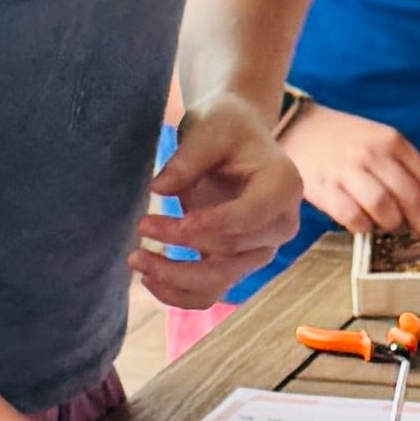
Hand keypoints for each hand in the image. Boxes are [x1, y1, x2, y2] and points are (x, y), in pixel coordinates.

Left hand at [135, 96, 304, 304]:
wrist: (235, 138)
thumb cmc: (225, 126)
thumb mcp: (208, 128)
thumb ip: (187, 158)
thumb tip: (159, 188)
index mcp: (284, 186)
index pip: (248, 217)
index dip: (207, 224)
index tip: (164, 221)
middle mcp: (280, 225)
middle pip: (231, 252)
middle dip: (181, 247)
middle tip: (140, 228)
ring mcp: (260, 249)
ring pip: (219, 280)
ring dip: (175, 278)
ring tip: (135, 260)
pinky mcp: (237, 263)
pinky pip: (211, 292)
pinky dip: (180, 293)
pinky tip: (149, 279)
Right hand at [276, 100, 419, 246]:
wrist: (299, 127)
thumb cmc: (346, 141)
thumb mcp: (380, 142)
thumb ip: (405, 169)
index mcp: (392, 141)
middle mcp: (372, 154)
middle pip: (410, 196)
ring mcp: (347, 170)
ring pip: (383, 207)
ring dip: (392, 224)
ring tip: (391, 227)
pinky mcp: (324, 187)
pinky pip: (351, 216)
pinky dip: (362, 226)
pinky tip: (363, 226)